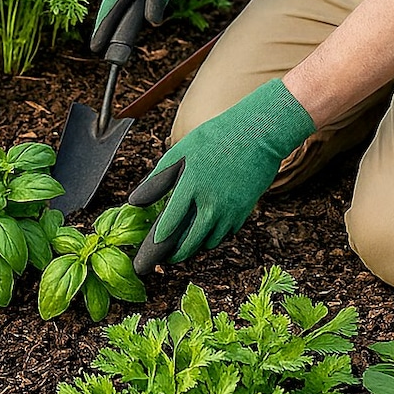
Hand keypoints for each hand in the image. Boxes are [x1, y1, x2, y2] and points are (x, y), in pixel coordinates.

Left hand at [129, 79, 315, 271]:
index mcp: (190, 187)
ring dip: (194, 246)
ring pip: (208, 242)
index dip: (156, 245)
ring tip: (181, 246)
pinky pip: (225, 234)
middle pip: (189, 242)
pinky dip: (213, 236)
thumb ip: (156, 180)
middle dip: (174, 255)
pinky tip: (204, 230)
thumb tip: (134, 202)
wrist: (259, 134)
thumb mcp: (179, 152)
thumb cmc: (215, 138)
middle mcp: (211, 204)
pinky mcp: (244, 212)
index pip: (169, 225)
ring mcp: (230, 210)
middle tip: (163, 260)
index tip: (147, 257)